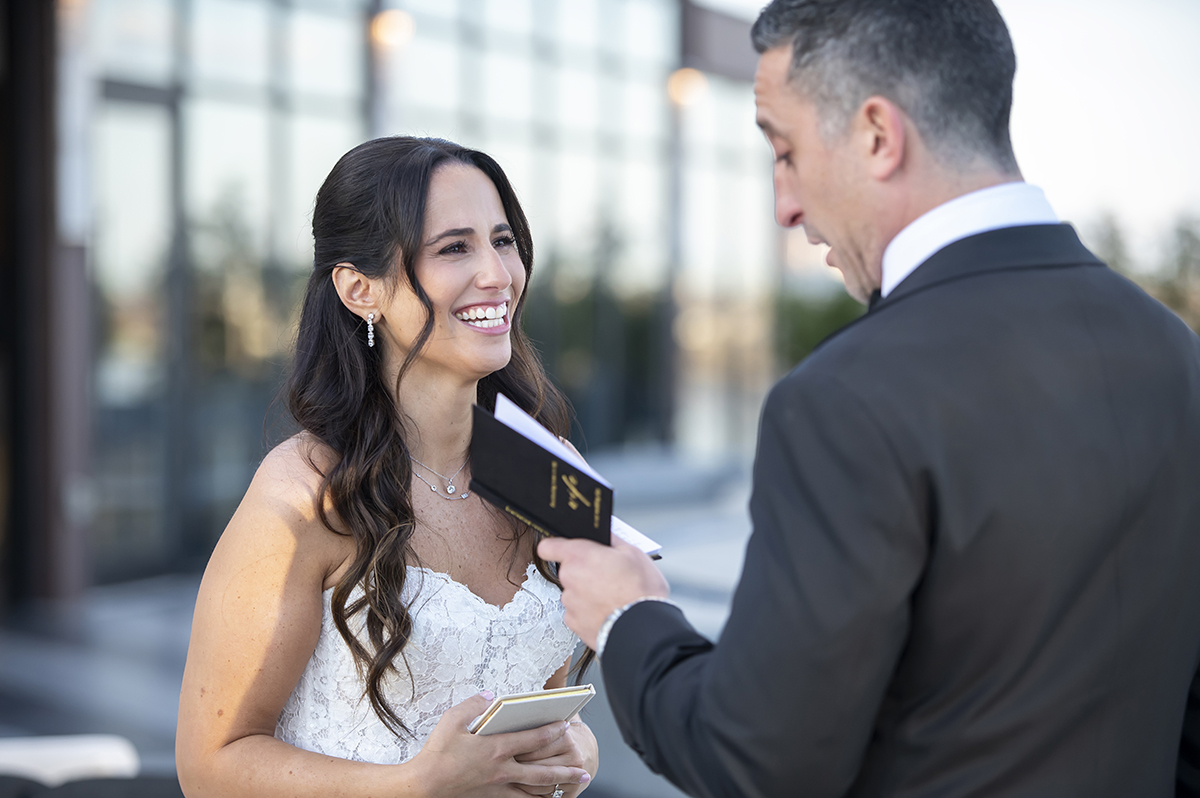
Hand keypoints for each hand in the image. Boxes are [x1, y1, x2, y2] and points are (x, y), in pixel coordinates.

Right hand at [409, 692, 591, 796]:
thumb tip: (489, 697)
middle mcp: (503, 770)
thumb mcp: (452, 720)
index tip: (566, 726)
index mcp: (496, 748)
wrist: (424, 786)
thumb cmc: (437, 753)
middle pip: (543, 772)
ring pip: (534, 790)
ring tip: (570, 787)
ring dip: (554, 788)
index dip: (553, 731)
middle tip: (583, 769)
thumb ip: (474, 705)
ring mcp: (499, 787)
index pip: (534, 739)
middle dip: (565, 770)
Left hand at [537, 535, 668, 649]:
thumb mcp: (633, 553)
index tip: (562, 548)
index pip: (548, 546)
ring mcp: (570, 603)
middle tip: (608, 575)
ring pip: (574, 592)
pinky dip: (590, 612)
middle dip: (584, 571)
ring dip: (588, 593)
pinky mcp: (574, 624)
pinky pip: (578, 612)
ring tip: (613, 597)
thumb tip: (604, 534)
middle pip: (568, 570)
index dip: (555, 546)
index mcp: (579, 556)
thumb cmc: (640, 590)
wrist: (644, 629)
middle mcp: (569, 579)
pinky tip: (608, 611)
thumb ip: (611, 539)